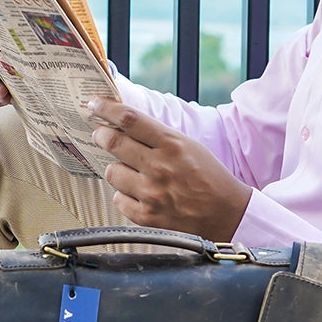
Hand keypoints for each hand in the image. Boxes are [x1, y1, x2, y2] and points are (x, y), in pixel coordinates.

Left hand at [88, 98, 251, 240]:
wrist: (226, 214)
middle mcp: (159, 167)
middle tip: (101, 135)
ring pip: (111, 172)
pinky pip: (118, 199)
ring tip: (132, 173)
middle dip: (101, 135)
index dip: (106, 108)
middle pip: (112, 142)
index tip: (94, 105)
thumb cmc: (208, 178)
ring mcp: (151, 193)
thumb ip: (157, 136)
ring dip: (117, 169)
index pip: (129, 119)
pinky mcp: (146, 216)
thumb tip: (123, 124)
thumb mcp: (188, 146)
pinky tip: (139, 194)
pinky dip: (124, 195)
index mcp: (172, 144)